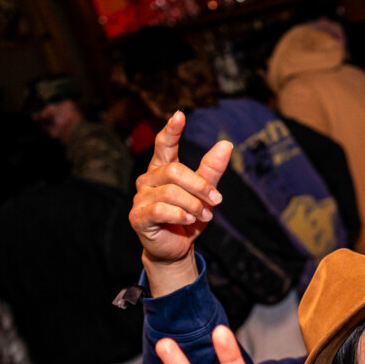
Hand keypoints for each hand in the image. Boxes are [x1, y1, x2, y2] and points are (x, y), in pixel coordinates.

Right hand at [129, 112, 228, 272]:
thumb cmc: (188, 217)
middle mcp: (148, 180)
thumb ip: (211, 170)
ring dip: (193, 205)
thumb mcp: (204, 193)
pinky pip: (160, 210)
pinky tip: (188, 221)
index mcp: (162, 169)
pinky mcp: (138, 217)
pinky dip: (179, 215)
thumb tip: (226, 144)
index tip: (180, 115)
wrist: (176, 248)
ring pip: (170, 192)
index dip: (171, 130)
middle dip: (200, 186)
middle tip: (216, 201)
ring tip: (204, 216)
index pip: (164, 144)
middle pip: (174, 171)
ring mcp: (140, 198)